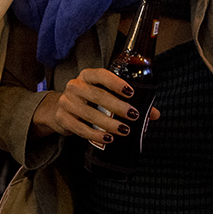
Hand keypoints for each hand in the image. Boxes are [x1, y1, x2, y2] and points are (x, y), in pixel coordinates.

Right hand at [31, 67, 158, 145]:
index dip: (115, 83)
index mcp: (87, 76)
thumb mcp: (104, 95)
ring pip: (89, 113)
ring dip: (109, 123)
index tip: (131, 92)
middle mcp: (75, 86)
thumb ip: (129, 102)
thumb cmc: (88, 100)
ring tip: (125, 130)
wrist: (58, 109)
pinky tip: (108, 138)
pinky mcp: (62, 118)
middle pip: (97, 95)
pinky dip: (95, 134)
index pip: (101, 75)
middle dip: (117, 106)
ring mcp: (67, 102)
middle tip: (134, 115)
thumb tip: (154, 114)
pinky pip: (80, 128)